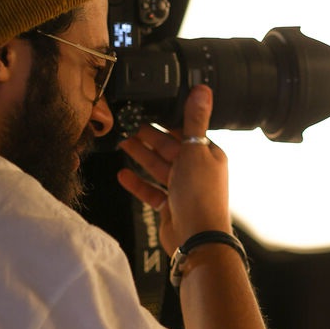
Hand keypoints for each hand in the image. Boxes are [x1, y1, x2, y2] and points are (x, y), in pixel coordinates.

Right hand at [116, 85, 231, 254]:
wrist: (197, 238)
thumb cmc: (200, 195)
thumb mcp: (195, 150)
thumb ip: (194, 120)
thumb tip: (203, 90)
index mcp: (208, 155)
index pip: (184, 132)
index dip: (164, 121)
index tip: (146, 110)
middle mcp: (197, 171)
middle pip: (168, 149)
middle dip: (147, 136)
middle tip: (126, 123)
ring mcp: (183, 190)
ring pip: (158, 168)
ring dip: (140, 155)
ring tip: (121, 142)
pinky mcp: (170, 207)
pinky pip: (151, 191)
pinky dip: (138, 183)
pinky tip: (123, 174)